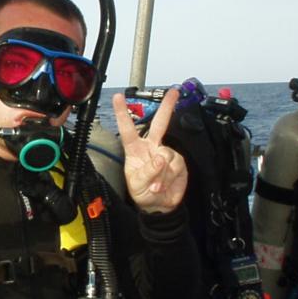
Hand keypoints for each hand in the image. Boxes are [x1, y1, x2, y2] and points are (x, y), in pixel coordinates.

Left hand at [112, 89, 187, 213]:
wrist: (159, 206)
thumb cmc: (142, 192)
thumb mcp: (137, 184)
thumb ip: (147, 171)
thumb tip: (160, 158)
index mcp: (135, 149)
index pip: (128, 129)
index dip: (122, 113)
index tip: (118, 97)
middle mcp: (151, 147)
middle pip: (159, 124)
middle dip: (167, 107)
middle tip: (174, 92)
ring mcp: (166, 154)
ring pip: (166, 155)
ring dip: (161, 174)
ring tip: (155, 186)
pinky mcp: (179, 163)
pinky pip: (176, 166)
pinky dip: (169, 178)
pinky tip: (164, 185)